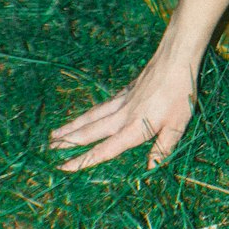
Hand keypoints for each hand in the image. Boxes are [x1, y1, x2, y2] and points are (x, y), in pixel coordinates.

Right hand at [49, 44, 198, 171]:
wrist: (175, 59)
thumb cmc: (180, 94)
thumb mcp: (178, 125)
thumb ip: (163, 149)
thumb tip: (150, 169)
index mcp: (134, 128)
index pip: (104, 150)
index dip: (83, 161)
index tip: (62, 168)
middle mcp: (122, 116)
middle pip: (90, 132)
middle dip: (68, 142)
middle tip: (48, 149)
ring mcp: (122, 101)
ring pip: (91, 117)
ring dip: (72, 126)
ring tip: (54, 134)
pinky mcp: (125, 91)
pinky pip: (101, 106)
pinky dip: (88, 113)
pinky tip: (85, 115)